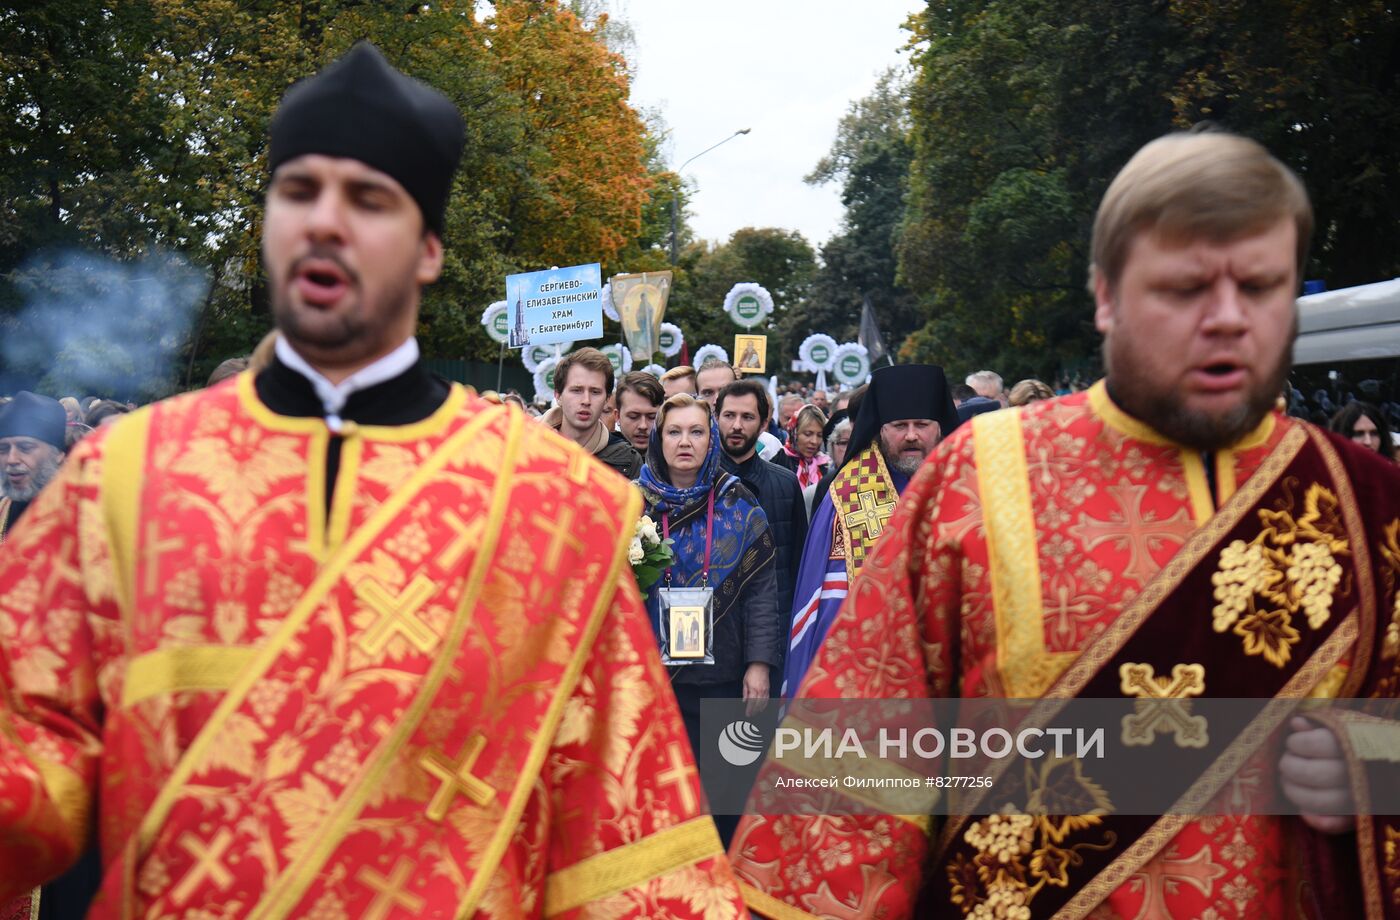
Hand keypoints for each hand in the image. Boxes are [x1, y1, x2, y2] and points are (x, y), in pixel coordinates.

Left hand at [743, 663, 769, 716]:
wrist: (761, 666)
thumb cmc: (752, 672)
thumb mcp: (745, 681)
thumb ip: (745, 692)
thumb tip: (744, 701)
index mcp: (754, 689)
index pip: (751, 702)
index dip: (749, 709)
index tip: (748, 713)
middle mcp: (760, 691)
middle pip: (758, 705)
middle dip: (754, 711)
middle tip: (751, 715)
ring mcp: (765, 691)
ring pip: (763, 703)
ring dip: (759, 709)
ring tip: (756, 713)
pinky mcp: (768, 690)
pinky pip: (767, 699)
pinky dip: (765, 705)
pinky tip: (762, 707)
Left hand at [1279, 716, 1355, 833]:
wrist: (1384, 767)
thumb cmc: (1353, 744)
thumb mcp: (1339, 729)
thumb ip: (1317, 726)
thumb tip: (1296, 723)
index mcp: (1355, 745)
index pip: (1316, 743)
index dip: (1296, 743)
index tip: (1294, 743)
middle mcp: (1359, 773)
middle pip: (1313, 773)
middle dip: (1290, 767)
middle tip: (1286, 763)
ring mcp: (1359, 798)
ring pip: (1318, 801)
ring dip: (1293, 792)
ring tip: (1287, 781)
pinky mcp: (1357, 818)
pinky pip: (1334, 825)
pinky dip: (1314, 820)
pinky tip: (1303, 809)